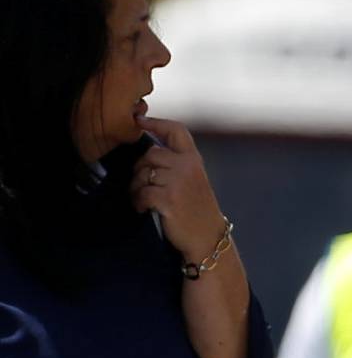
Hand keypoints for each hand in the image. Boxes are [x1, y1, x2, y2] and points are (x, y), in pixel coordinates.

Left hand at [133, 116, 226, 263]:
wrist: (208, 238)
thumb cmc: (197, 210)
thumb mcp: (194, 180)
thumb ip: (177, 163)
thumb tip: (148, 152)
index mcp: (194, 160)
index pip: (176, 131)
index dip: (156, 122)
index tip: (139, 120)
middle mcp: (187, 167)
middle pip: (150, 154)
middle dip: (141, 170)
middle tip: (143, 186)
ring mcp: (178, 183)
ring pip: (143, 174)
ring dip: (137, 188)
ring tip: (143, 200)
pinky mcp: (168, 199)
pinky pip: (141, 192)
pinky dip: (138, 202)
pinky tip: (144, 209)